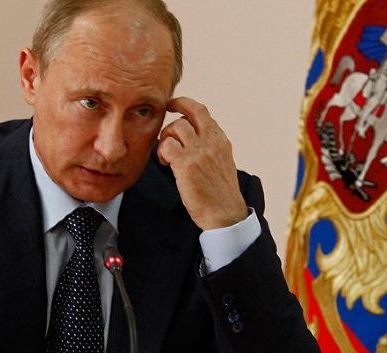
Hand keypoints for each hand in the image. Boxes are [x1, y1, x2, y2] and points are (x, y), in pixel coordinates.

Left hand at [157, 97, 247, 230]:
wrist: (225, 214)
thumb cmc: (220, 195)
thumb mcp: (222, 163)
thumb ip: (209, 147)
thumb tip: (191, 137)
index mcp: (221, 141)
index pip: (202, 112)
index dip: (184, 105)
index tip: (173, 105)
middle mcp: (212, 142)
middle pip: (187, 114)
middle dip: (171, 121)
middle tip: (166, 136)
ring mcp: (199, 152)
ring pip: (175, 127)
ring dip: (165, 139)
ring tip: (166, 156)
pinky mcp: (186, 164)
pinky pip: (166, 145)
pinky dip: (161, 152)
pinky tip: (164, 163)